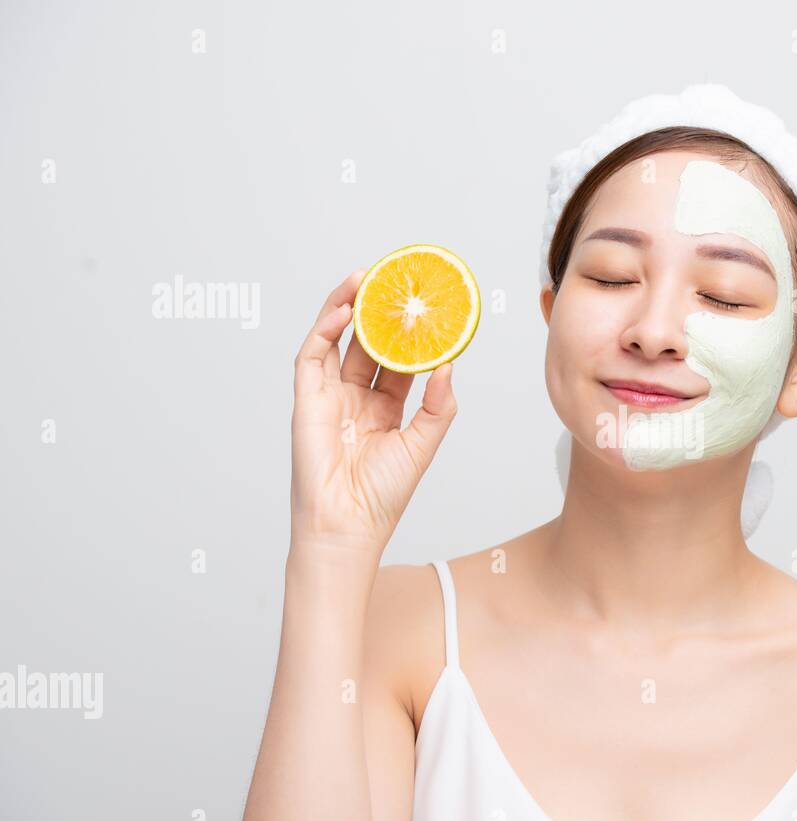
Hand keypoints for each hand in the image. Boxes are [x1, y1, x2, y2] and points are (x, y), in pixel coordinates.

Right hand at [288, 270, 457, 555]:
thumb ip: (438, 406)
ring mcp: (328, 397)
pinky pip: (313, 356)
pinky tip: (345, 310)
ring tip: (363, 278)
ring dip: (347, 307)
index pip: (396, 360)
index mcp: (383, 409)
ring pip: (336, 341)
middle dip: (377, 311)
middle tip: (391, 279)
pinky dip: (325, 330)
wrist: (347, 525)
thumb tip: (448, 365)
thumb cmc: (383, 495)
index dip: (407, 332)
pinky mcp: (306, 400)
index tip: (423, 305)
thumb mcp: (422, 444)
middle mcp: (355, 398)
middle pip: (366, 343)